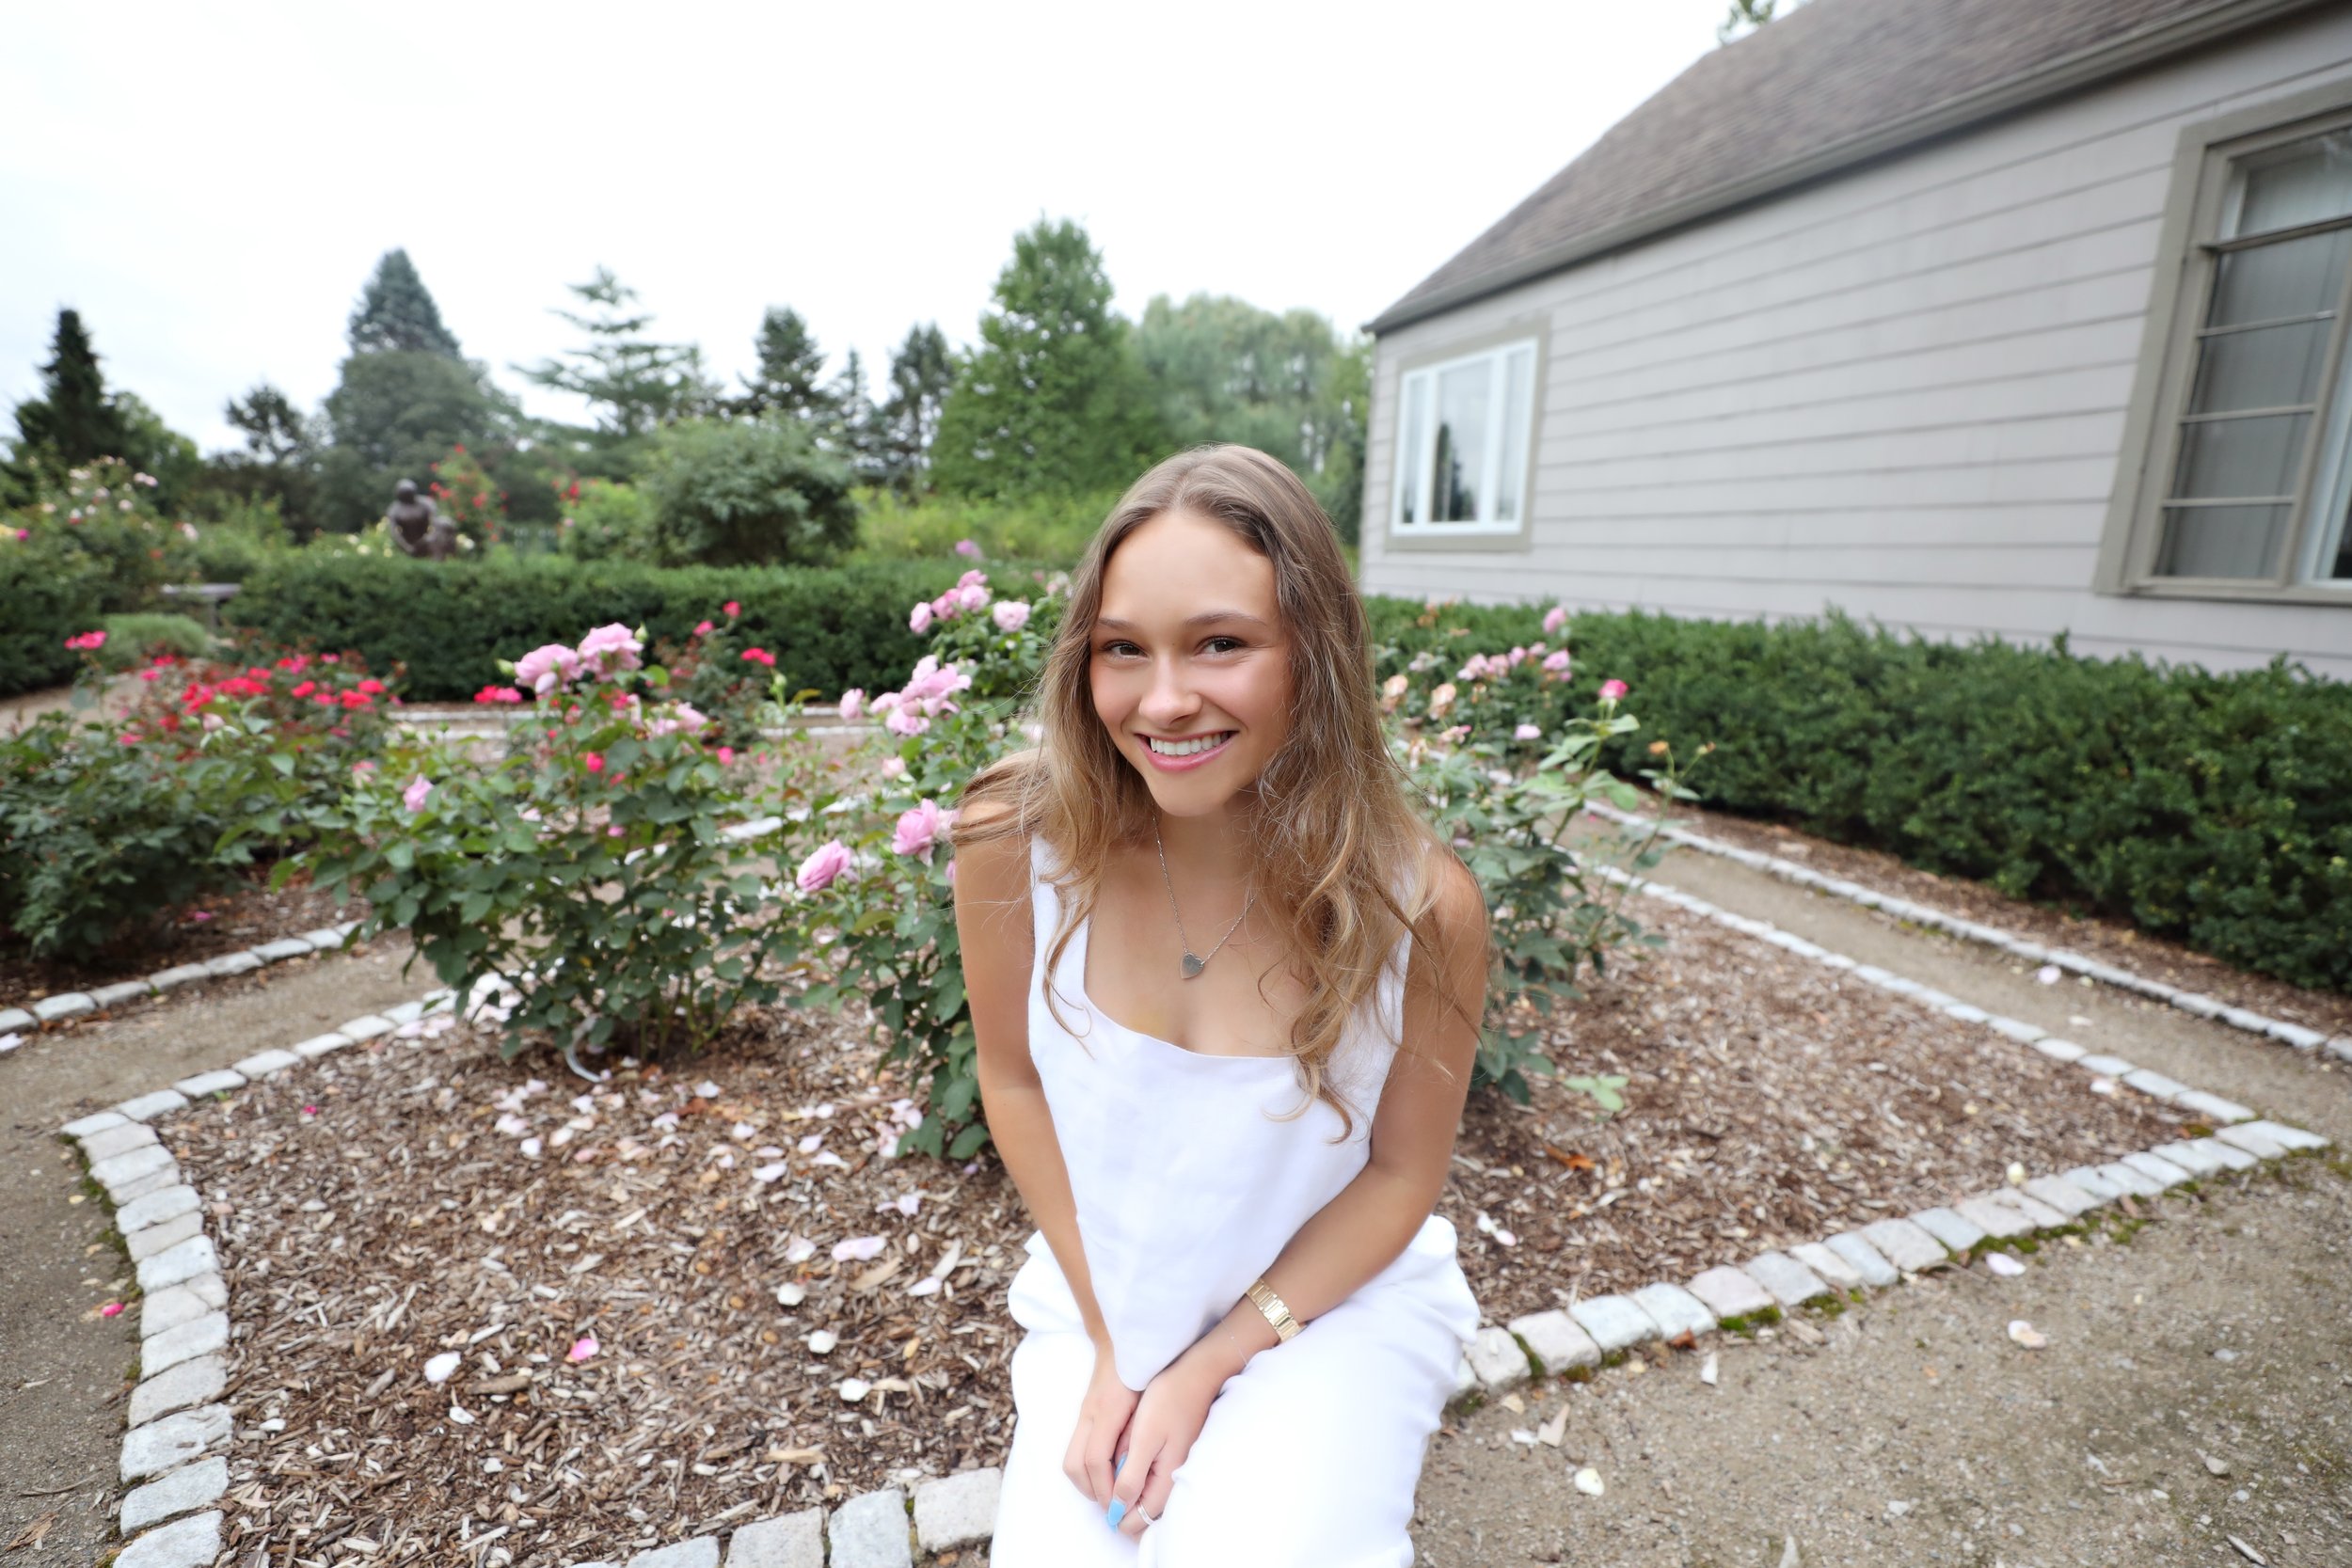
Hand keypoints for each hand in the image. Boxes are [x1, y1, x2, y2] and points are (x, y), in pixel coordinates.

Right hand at [1062, 1341, 1140, 1506]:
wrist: (1123, 1341)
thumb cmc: (1145, 1371)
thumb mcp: (1149, 1402)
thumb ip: (1140, 1434)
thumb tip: (1135, 1471)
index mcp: (1107, 1411)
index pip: (1094, 1460)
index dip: (1105, 1487)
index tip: (1119, 1505)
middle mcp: (1090, 1415)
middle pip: (1074, 1466)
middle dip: (1091, 1491)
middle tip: (1111, 1505)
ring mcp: (1084, 1414)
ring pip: (1071, 1461)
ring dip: (1086, 1484)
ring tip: (1109, 1495)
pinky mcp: (1084, 1415)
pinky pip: (1075, 1451)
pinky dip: (1085, 1471)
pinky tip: (1105, 1475)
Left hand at [1108, 1352, 1221, 1537]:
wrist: (1193, 1374)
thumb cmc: (1169, 1401)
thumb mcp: (1144, 1439)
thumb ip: (1131, 1477)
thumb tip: (1116, 1510)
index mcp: (1166, 1482)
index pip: (1136, 1521)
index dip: (1114, 1513)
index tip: (1102, 1487)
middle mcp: (1171, 1483)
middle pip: (1138, 1510)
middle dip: (1118, 1493)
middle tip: (1114, 1461)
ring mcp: (1171, 1471)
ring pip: (1139, 1492)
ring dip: (1124, 1478)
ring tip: (1124, 1447)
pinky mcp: (1169, 1458)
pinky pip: (1146, 1475)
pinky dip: (1132, 1465)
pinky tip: (1131, 1442)